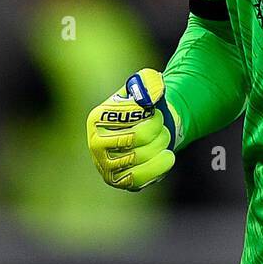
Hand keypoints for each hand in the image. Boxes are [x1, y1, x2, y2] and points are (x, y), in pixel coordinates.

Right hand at [86, 69, 179, 191]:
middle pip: (137, 138)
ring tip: (163, 139)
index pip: (130, 117)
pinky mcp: (118, 181)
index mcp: (97, 118)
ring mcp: (105, 165)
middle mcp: (95, 143)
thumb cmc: (146, 108)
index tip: (155, 112)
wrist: (152, 131)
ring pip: (142, 157)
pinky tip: (166, 156)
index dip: (152, 115)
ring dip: (161, 146)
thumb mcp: (147, 86)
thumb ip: (149, 82)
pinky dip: (159, 166)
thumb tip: (147, 97)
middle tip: (162, 128)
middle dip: (159, 131)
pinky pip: (141, 178)